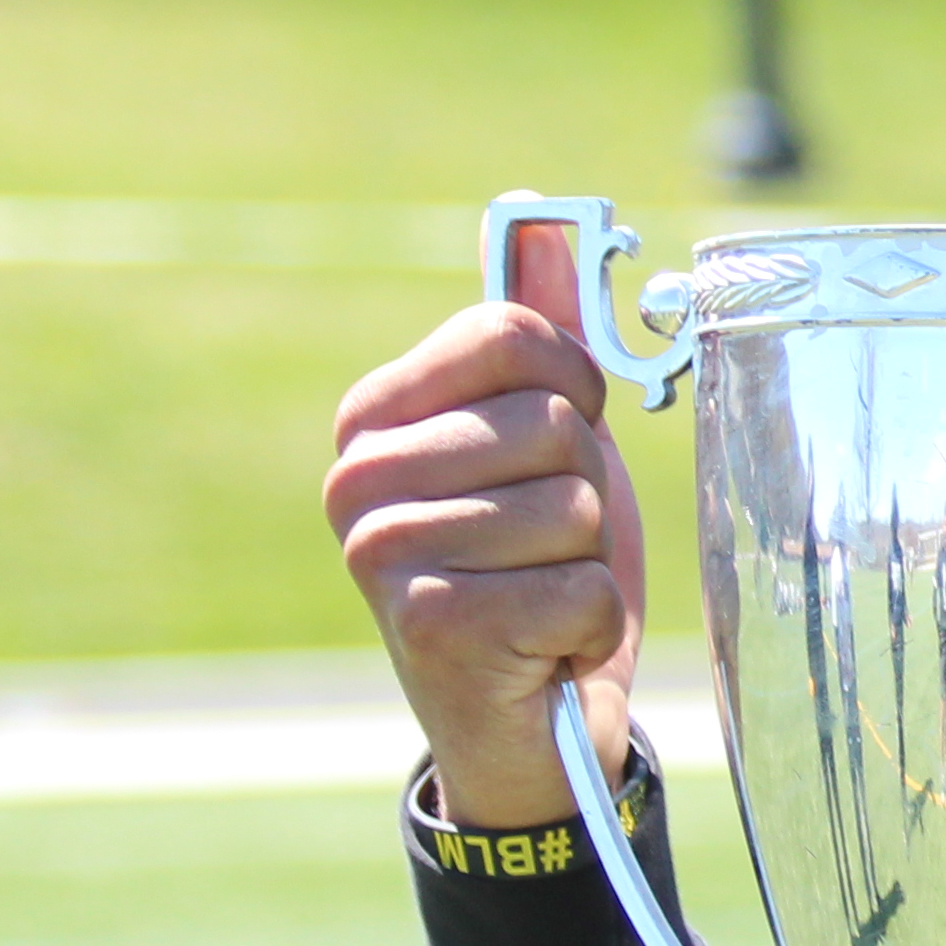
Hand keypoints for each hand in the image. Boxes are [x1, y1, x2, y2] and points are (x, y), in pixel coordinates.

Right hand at [324, 227, 649, 831]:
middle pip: (553, 424)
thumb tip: (543, 222)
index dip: (573, 387)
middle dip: (584, 491)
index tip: (560, 443)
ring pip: (575, 506)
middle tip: (543, 548)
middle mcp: (357, 480)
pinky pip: (583, 588)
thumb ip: (539, 339)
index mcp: (373, 418)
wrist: (525, 724)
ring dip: (587, 562)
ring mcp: (385, 555)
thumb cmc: (536, 567)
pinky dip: (589, 624)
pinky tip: (543, 647)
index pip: (513, 333)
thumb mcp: (546, 443)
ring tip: (540, 595)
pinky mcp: (435, 627)